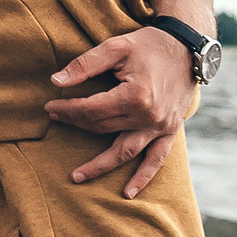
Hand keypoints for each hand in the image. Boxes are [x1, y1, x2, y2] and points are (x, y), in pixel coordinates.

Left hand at [43, 25, 193, 200]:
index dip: (67, 109)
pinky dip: (143, 177)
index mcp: (134, 96)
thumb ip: (85, 65)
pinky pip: (156, 159)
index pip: (91, 110)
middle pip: (103, 128)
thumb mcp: (115, 47)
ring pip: (124, 151)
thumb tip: (55, 81)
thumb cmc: (149, 44)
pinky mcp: (169, 131)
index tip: (50, 107)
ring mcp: (160, 127)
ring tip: (77, 176)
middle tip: (55, 120)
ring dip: (101, 166)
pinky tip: (128, 192)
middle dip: (76, 124)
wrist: (187, 48)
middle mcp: (148, 117)